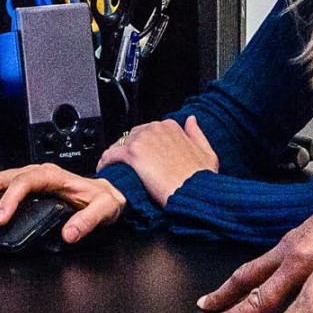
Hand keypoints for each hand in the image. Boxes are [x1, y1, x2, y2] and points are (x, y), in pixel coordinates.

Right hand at [0, 162, 124, 245]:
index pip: (23, 181)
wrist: (106, 194)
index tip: (2, 220)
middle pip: (0, 180)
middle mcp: (36, 174)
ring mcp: (27, 181)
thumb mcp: (104, 208)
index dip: (9, 199)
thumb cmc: (104, 198)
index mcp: (52, 175)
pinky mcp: (24, 191)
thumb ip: (89, 220)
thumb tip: (69, 234)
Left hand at [94, 117, 218, 205]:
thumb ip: (197, 134)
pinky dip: (105, 162)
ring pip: (121, 144)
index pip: (150, 131)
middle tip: (130, 165)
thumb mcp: (207, 153)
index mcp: (172, 127)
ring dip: (117, 155)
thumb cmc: (201, 178)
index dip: (145, 144)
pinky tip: (105, 170)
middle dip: (131, 149)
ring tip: (116, 169)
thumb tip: (191, 119)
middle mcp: (156, 128)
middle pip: (134, 136)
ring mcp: (143, 140)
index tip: (144, 156)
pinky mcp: (132, 154)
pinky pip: (111, 155)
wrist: (194, 192)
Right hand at [193, 184, 312, 312]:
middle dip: (223, 299)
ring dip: (232, 283)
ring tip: (215, 297)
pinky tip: (251, 278)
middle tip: (203, 312)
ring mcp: (289, 243)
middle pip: (247, 280)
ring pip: (253, 266)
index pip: (260, 299)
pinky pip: (266, 257)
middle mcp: (289, 254)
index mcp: (302, 267)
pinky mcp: (295, 235)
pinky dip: (253, 271)